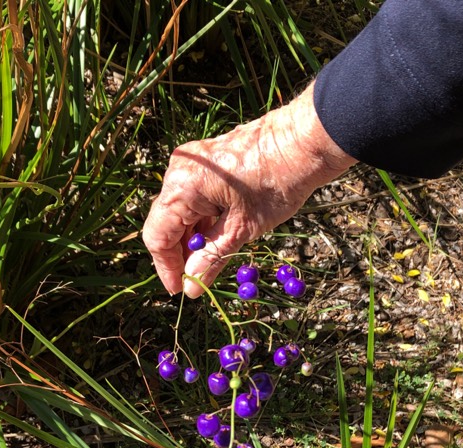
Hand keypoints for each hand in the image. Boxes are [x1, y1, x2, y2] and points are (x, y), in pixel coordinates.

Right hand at [142, 83, 355, 297]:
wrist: (304, 142)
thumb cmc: (276, 184)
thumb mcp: (242, 230)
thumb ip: (211, 258)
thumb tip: (191, 287)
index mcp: (181, 188)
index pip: (157, 237)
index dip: (166, 267)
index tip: (180, 289)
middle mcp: (178, 172)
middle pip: (165, 223)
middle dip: (180, 254)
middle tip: (196, 279)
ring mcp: (192, 162)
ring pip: (180, 211)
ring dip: (192, 238)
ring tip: (208, 262)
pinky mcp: (207, 161)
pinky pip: (193, 197)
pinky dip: (202, 220)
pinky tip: (216, 238)